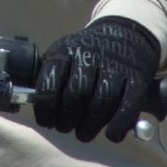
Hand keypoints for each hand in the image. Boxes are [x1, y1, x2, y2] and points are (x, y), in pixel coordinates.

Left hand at [34, 17, 160, 142]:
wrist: (126, 33)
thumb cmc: (87, 52)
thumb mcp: (63, 53)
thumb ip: (49, 75)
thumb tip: (29, 100)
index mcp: (66, 50)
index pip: (51, 80)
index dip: (45, 106)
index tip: (46, 121)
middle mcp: (91, 56)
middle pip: (77, 93)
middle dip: (67, 118)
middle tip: (64, 128)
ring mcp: (116, 66)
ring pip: (101, 101)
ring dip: (90, 125)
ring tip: (83, 134)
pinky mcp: (137, 78)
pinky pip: (128, 105)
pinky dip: (118, 124)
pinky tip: (110, 134)